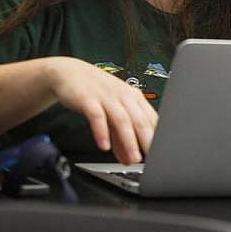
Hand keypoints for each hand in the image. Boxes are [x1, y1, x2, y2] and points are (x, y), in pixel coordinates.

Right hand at [44, 57, 158, 163]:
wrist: (70, 72)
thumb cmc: (96, 92)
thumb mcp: (112, 113)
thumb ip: (120, 137)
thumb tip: (129, 159)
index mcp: (134, 98)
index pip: (151, 119)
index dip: (157, 138)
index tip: (160, 154)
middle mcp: (123, 96)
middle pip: (140, 120)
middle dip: (148, 141)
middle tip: (152, 158)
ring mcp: (106, 97)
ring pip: (122, 119)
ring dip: (129, 141)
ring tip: (133, 158)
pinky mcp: (88, 99)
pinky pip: (97, 116)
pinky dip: (102, 132)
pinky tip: (104, 146)